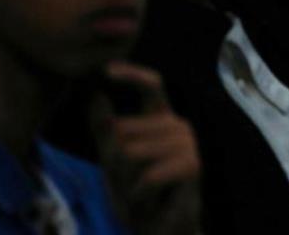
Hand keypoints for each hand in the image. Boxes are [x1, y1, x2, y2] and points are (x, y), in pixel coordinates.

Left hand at [94, 60, 200, 234]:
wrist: (159, 227)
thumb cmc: (139, 193)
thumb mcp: (113, 159)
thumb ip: (105, 129)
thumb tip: (96, 94)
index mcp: (162, 119)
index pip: (152, 86)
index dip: (132, 74)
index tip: (106, 70)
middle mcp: (179, 127)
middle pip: (127, 128)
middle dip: (115, 159)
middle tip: (127, 181)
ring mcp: (189, 145)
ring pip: (135, 152)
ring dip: (127, 179)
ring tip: (138, 192)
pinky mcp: (193, 167)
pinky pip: (149, 174)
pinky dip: (140, 192)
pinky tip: (147, 200)